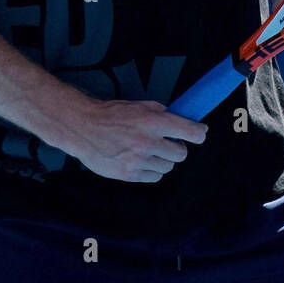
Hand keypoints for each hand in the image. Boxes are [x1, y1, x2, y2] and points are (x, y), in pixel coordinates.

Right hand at [68, 97, 207, 182]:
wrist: (83, 128)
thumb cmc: (110, 115)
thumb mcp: (138, 105)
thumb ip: (161, 113)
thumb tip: (183, 119)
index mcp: (152, 121)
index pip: (189, 131)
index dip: (198, 133)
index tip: (200, 134)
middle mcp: (147, 142)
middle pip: (181, 153)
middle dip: (177, 147)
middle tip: (168, 142)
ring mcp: (138, 161)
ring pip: (168, 166)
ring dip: (163, 159)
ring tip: (149, 151)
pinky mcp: (130, 175)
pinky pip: (155, 176)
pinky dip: (152, 169)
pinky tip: (141, 160)